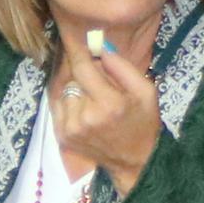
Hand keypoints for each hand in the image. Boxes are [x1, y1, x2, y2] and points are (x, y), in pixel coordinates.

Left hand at [58, 31, 163, 192]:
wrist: (135, 161)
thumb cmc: (143, 122)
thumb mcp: (145, 91)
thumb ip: (122, 67)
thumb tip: (99, 47)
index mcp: (109, 104)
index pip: (83, 68)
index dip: (79, 52)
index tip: (77, 41)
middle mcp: (85, 117)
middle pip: (73, 79)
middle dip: (83, 74)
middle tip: (98, 80)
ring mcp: (71, 129)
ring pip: (64, 92)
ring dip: (76, 90)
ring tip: (93, 99)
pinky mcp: (62, 137)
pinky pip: (58, 107)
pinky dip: (69, 104)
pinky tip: (84, 110)